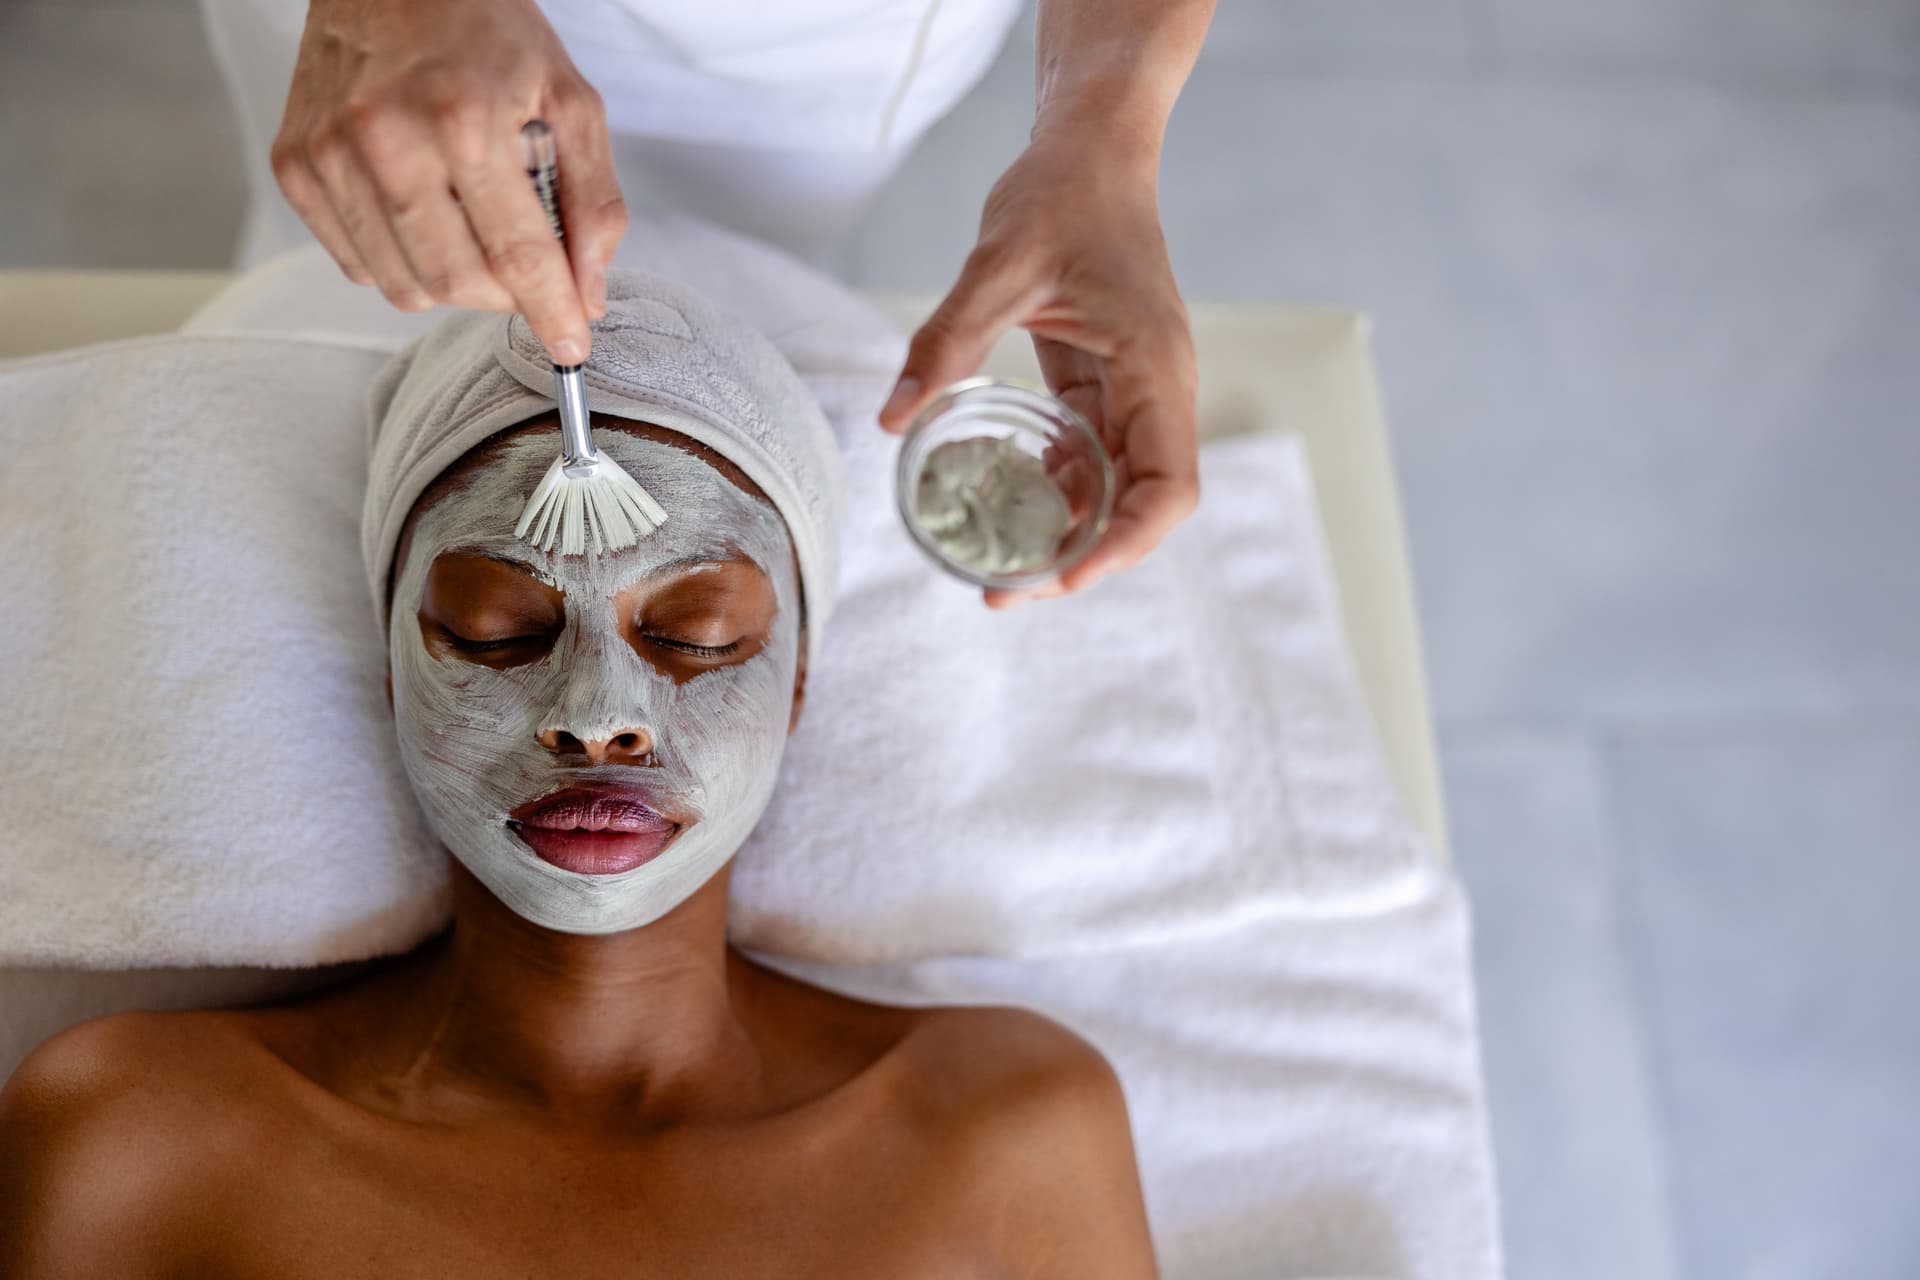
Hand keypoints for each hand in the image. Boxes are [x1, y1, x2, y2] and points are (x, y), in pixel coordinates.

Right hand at [271, 0, 625, 363]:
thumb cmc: (485, 29)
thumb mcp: (568, 99)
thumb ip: (592, 203)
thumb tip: (588, 295)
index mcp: (463, 119)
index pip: (518, 256)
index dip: (551, 313)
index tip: (574, 348)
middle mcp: (386, 139)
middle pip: (456, 283)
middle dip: (504, 295)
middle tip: (525, 267)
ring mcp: (329, 154)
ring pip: (403, 286)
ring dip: (452, 279)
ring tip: (471, 223)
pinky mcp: (295, 164)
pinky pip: (358, 262)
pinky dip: (400, 258)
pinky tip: (421, 209)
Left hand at [877, 128, 1198, 607]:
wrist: (1090, 150)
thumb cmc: (1063, 194)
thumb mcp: (998, 265)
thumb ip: (947, 341)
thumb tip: (894, 416)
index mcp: (1155, 370)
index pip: (1169, 486)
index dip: (1126, 543)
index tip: (1068, 575)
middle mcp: (1157, 392)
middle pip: (1143, 506)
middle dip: (1085, 559)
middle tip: (1007, 594)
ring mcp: (1135, 393)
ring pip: (1117, 491)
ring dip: (1067, 536)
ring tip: (1000, 574)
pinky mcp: (1106, 387)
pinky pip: (1089, 459)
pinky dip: (1055, 495)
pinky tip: (1007, 515)